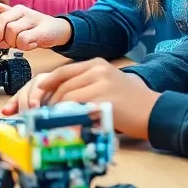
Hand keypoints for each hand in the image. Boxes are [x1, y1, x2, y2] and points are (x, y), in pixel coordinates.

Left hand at [0, 0, 71, 50]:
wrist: (59, 30)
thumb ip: (5, 12)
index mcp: (17, 9)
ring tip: (25, 43)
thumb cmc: (37, 26)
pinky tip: (32, 44)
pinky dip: (25, 46)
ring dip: (16, 44)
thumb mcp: (19, 18)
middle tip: (14, 44)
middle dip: (7, 40)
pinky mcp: (42, 31)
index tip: (0, 40)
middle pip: (6, 27)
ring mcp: (34, 20)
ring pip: (13, 33)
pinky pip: (24, 40)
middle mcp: (24, 11)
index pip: (0, 18)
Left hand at [1, 58, 159, 138]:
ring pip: (65, 96)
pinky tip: (63, 124)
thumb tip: (56, 101)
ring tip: (49, 123)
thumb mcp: (107, 86)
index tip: (32, 100)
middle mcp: (96, 69)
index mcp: (96, 64)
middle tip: (37, 116)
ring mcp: (100, 81)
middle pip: (60, 85)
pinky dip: (66, 116)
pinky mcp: (103, 96)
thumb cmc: (130, 104)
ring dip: (54, 111)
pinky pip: (75, 106)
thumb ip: (84, 87)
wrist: (155, 111)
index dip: (44, 87)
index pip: (61, 73)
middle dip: (45, 102)